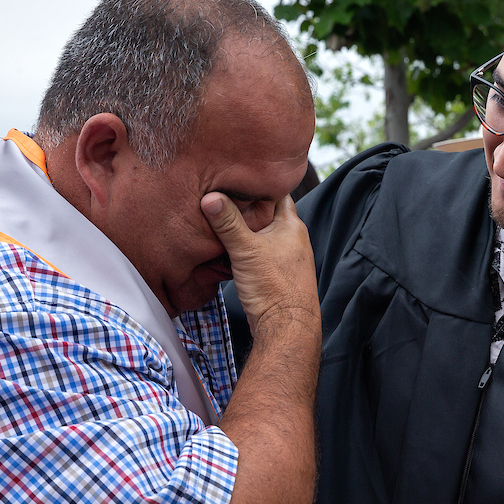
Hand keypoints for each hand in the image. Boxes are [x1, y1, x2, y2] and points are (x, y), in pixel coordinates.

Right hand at [201, 193, 319, 341]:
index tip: (237, 176)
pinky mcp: (277, 274)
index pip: (276, 192)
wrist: (286, 327)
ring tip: (221, 221)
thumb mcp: (246, 250)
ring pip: (262, 234)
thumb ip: (228, 222)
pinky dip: (245, 249)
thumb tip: (210, 197)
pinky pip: (259, 252)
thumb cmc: (274, 287)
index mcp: (291, 225)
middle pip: (267, 213)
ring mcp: (287, 257)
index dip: (258, 183)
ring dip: (245, 230)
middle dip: (247, 207)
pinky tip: (228, 250)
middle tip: (223, 197)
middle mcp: (294, 238)